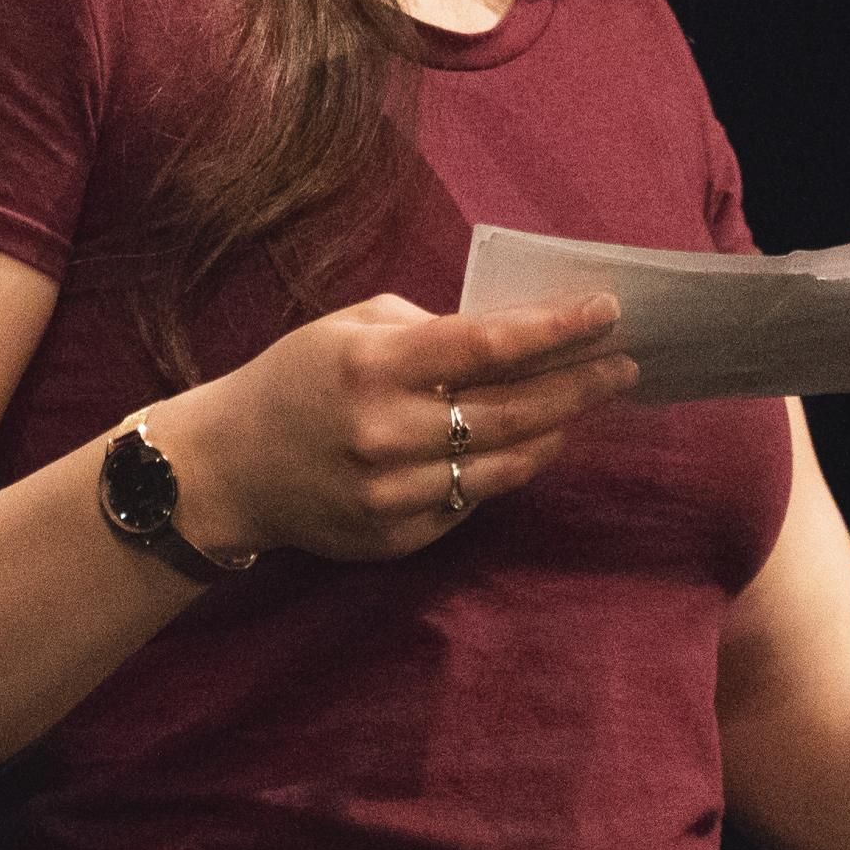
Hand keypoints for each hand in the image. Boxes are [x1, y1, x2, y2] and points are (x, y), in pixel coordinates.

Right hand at [152, 291, 637, 561]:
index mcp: (375, 366)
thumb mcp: (350, 326)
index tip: (607, 312)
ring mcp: (391, 494)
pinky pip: (470, 503)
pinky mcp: (394, 537)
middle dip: (578, 386)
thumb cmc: (295, 379)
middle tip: (622, 367)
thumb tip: (512, 335)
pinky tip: (524, 447)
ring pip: (504, 467)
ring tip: (584, 406)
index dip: (556, 330)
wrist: (226, 467)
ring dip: (554, 433)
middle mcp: (386, 432)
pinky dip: (503, 474)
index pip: (489, 346)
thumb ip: (430, 328)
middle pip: (512, 412)